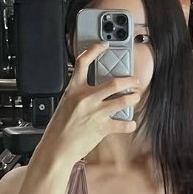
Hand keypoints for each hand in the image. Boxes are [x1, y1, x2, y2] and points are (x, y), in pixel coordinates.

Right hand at [40, 42, 140, 164]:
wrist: (57, 148)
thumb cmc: (59, 129)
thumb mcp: (66, 104)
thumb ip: (80, 95)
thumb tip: (96, 92)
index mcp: (73, 90)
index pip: (83, 62)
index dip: (95, 50)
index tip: (104, 45)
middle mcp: (86, 99)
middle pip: (114, 82)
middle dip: (129, 81)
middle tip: (134, 81)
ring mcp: (95, 113)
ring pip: (123, 100)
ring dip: (133, 98)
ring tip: (135, 97)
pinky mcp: (102, 127)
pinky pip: (123, 124)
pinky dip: (129, 124)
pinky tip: (131, 123)